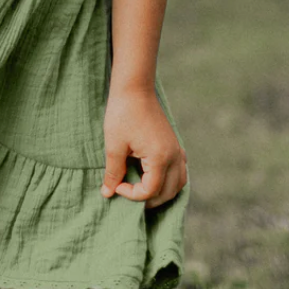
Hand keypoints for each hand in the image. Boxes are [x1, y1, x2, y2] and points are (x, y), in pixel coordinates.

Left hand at [101, 86, 187, 208]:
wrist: (134, 88)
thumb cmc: (123, 114)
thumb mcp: (114, 145)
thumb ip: (113, 172)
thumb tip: (108, 193)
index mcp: (159, 158)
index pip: (150, 191)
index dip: (131, 195)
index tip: (116, 185)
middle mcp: (173, 156)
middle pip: (168, 192)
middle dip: (148, 200)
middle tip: (128, 195)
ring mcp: (176, 149)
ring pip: (179, 183)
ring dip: (163, 193)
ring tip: (142, 192)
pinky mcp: (174, 143)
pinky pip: (180, 170)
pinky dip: (171, 180)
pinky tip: (155, 177)